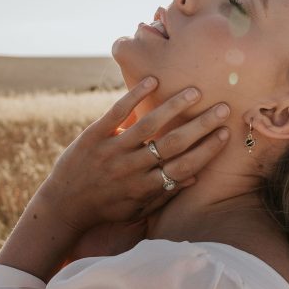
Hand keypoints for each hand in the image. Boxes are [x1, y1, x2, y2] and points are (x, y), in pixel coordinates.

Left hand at [35, 78, 230, 235]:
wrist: (63, 206)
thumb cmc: (106, 208)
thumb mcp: (137, 208)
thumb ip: (164, 193)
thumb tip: (195, 176)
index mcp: (145, 187)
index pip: (184, 166)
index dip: (207, 150)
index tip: (226, 134)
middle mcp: (132, 168)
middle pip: (173, 144)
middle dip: (201, 125)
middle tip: (222, 108)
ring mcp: (112, 151)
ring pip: (149, 125)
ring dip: (174, 106)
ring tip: (195, 91)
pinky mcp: (93, 136)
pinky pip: (117, 112)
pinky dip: (135, 95)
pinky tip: (153, 80)